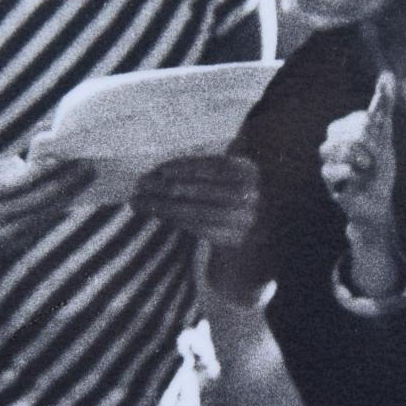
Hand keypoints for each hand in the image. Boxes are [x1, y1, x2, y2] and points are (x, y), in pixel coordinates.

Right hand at [0, 152, 95, 277]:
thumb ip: (5, 171)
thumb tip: (39, 156)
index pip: (23, 179)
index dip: (49, 169)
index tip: (70, 156)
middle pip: (39, 199)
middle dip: (67, 183)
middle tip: (89, 168)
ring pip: (42, 215)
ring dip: (66, 198)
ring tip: (85, 181)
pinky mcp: (6, 248)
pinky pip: (37, 229)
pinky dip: (54, 215)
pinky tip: (69, 202)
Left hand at [131, 155, 259, 247]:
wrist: (266, 237)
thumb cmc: (242, 199)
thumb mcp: (236, 176)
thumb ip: (212, 166)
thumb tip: (167, 167)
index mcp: (248, 170)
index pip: (208, 166)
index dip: (180, 167)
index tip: (157, 170)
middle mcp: (248, 194)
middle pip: (196, 188)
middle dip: (163, 186)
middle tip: (140, 184)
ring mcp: (242, 219)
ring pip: (192, 210)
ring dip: (161, 205)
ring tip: (139, 201)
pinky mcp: (233, 240)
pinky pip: (196, 227)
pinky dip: (173, 219)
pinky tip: (158, 214)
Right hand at [319, 71, 397, 236]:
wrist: (377, 201)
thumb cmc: (379, 169)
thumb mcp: (385, 136)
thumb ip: (383, 107)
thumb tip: (386, 75)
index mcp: (344, 127)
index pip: (362, 119)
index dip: (377, 134)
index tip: (379, 146)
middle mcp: (332, 140)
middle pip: (355, 132)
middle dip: (372, 148)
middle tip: (372, 162)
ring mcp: (328, 158)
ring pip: (341, 147)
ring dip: (362, 160)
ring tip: (365, 169)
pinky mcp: (327, 179)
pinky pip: (333, 169)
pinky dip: (350, 173)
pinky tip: (356, 177)